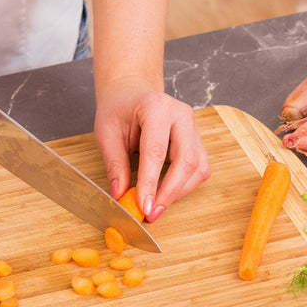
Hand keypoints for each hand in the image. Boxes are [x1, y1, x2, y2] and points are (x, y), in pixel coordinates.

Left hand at [94, 78, 210, 222]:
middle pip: (186, 161)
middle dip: (170, 192)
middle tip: (152, 213)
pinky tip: (167, 192)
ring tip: (156, 205)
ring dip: (179, 192)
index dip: (151, 183)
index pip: (156, 151)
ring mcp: (194, 127)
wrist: (132, 93)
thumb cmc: (119, 110)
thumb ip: (114, 164)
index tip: (143, 207)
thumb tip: (121, 195)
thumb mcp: (107, 133)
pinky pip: (200, 169)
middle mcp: (181, 115)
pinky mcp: (197, 140)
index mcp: (156, 107)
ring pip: (198, 168)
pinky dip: (185, 185)